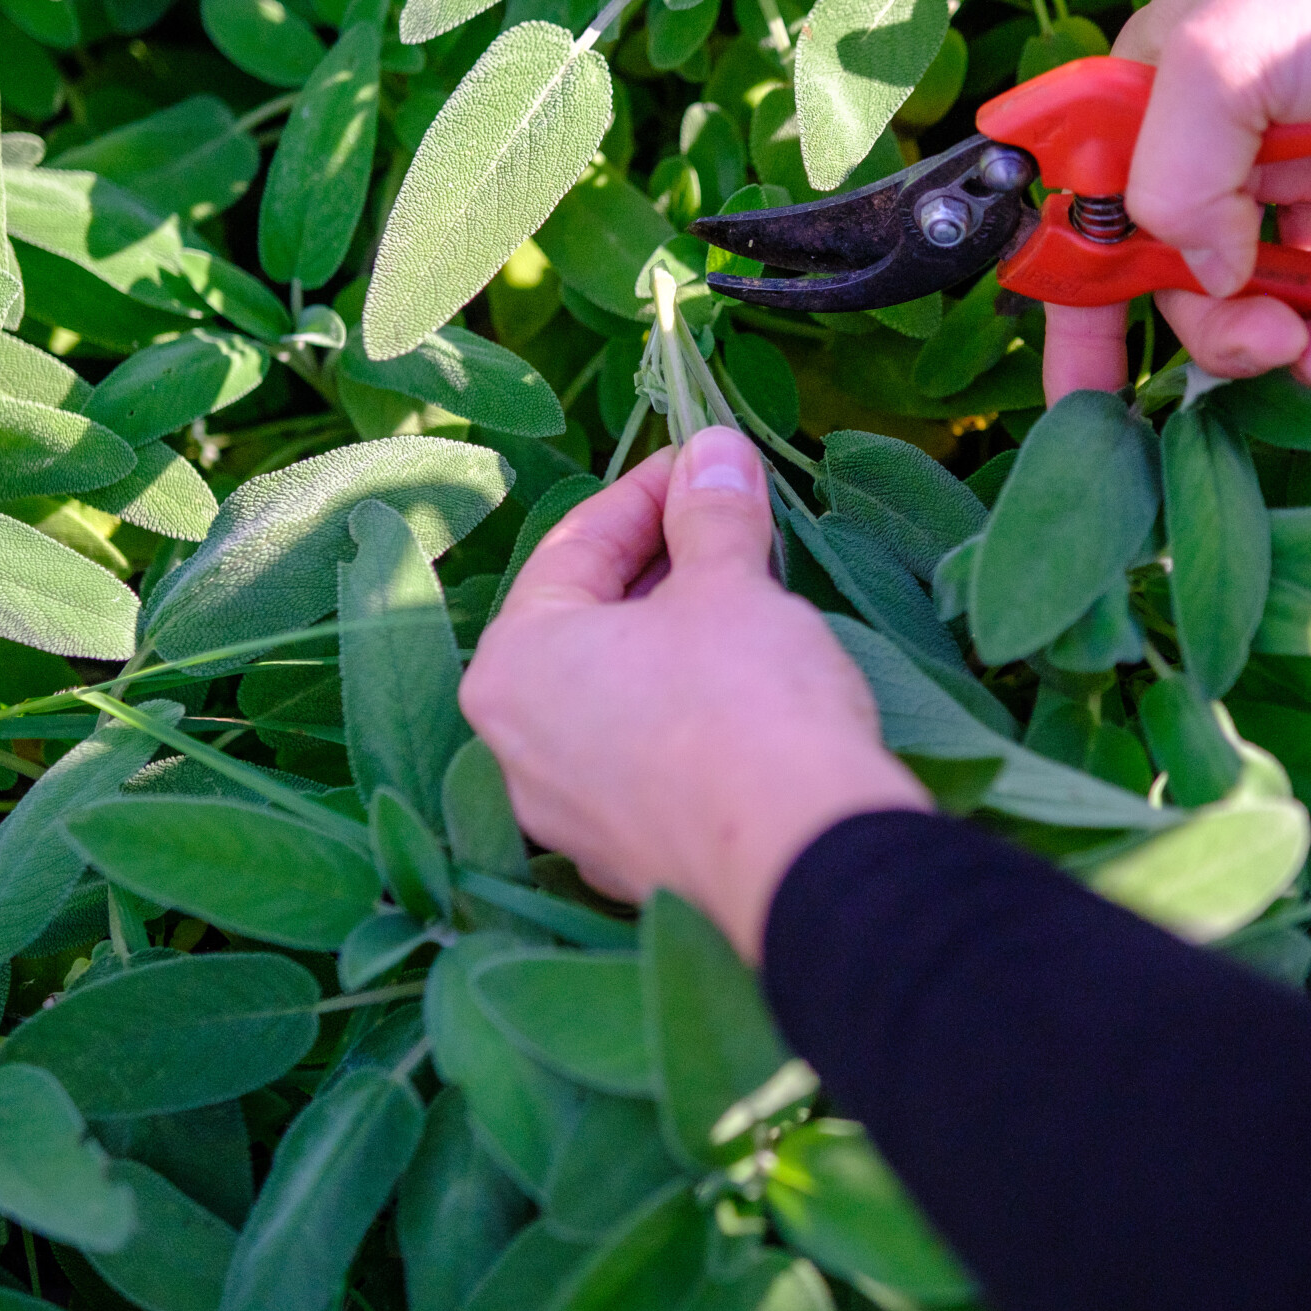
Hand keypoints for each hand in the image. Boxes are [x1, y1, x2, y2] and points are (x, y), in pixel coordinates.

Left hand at [458, 427, 928, 961]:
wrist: (799, 858)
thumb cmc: (744, 699)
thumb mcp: (730, 584)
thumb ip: (712, 513)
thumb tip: (714, 452)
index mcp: (512, 665)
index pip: (575, 545)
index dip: (651, 490)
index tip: (706, 460)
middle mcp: (515, 746)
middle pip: (586, 622)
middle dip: (662, 565)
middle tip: (731, 520)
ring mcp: (567, 814)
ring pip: (614, 694)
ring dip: (673, 639)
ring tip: (746, 596)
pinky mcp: (625, 858)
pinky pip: (643, 759)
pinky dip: (683, 713)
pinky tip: (746, 688)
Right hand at [1043, 0, 1310, 405]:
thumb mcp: (1220, 68)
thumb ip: (1177, 183)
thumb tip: (1211, 276)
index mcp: (1154, 106)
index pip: (1092, 227)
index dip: (1082, 313)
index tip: (1084, 402)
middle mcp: (1226, 142)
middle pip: (1198, 279)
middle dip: (1231, 334)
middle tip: (1282, 345)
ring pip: (1290, 292)